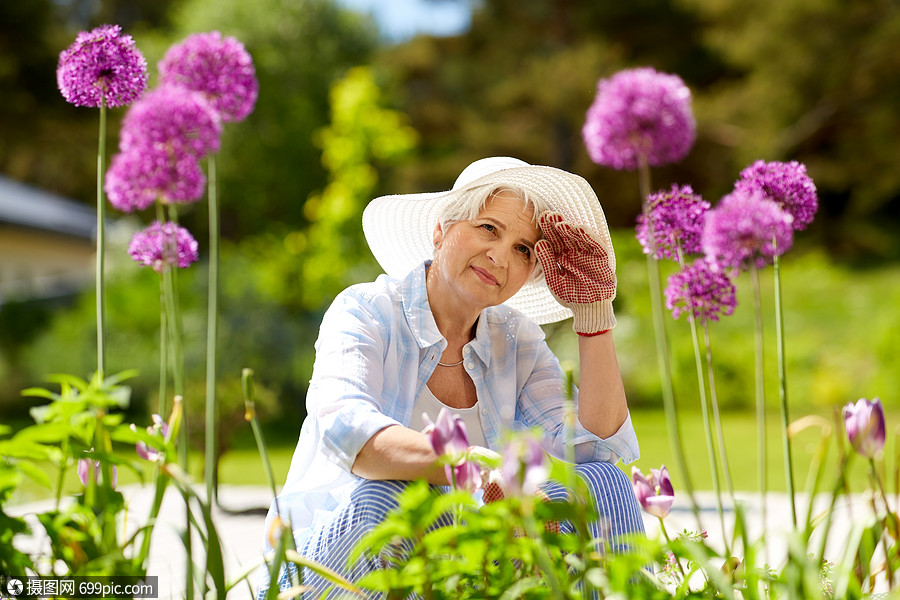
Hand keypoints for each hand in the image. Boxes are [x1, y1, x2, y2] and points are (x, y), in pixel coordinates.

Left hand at [534, 211, 616, 333]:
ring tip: (561, 223)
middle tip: (548, 214)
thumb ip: (547, 261)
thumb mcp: (554, 278)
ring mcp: (588, 253)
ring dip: (571, 229)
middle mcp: (575, 251)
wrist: (588, 309)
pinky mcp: (601, 258)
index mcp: (562, 255)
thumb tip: (539, 242)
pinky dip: (589, 237)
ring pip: (579, 237)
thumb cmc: (570, 294)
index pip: (554, 239)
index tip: (539, 218)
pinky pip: (595, 245)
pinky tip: (580, 229)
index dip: (547, 229)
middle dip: (557, 225)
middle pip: (565, 235)